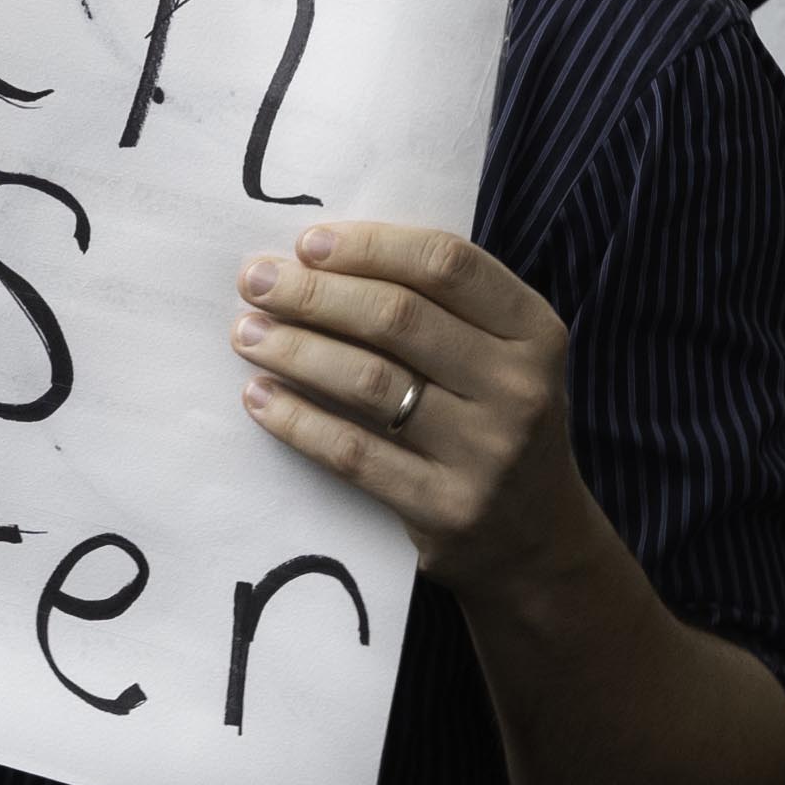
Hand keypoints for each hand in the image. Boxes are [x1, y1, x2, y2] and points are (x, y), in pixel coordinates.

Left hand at [232, 223, 596, 599]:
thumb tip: (326, 258)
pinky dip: (298, 421)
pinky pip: (354, 454)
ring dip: (295, 350)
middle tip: (256, 280)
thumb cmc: (497, 423)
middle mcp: (518, 388)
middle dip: (315, 293)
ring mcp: (484, 453)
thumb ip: (442, 307)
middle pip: (398, 318)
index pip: (446, 265)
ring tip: (247, 332)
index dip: (370, 246)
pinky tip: (259, 397)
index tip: (308, 243)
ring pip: (369, 382)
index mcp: (535, 332)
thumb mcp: (502, 356)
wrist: (537, 541)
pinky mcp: (444, 509)